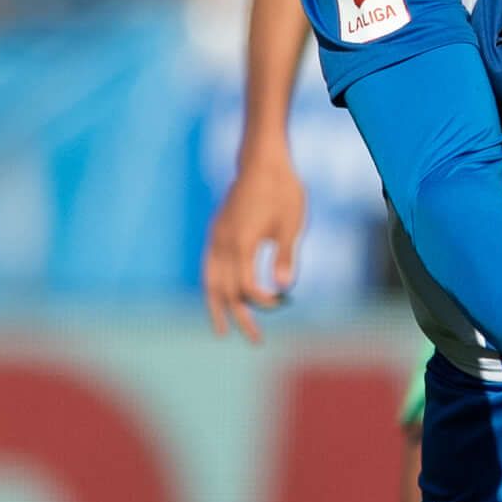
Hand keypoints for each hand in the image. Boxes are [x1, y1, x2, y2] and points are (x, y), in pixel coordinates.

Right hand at [203, 144, 306, 342]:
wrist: (262, 160)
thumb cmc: (283, 190)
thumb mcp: (292, 224)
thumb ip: (286, 257)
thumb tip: (284, 289)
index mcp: (242, 243)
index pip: (245, 287)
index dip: (263, 302)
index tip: (283, 302)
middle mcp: (223, 242)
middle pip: (224, 290)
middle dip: (239, 317)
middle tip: (256, 341)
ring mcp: (216, 236)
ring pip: (210, 280)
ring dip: (216, 307)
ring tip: (221, 330)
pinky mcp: (217, 230)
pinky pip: (209, 265)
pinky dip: (213, 286)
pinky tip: (220, 295)